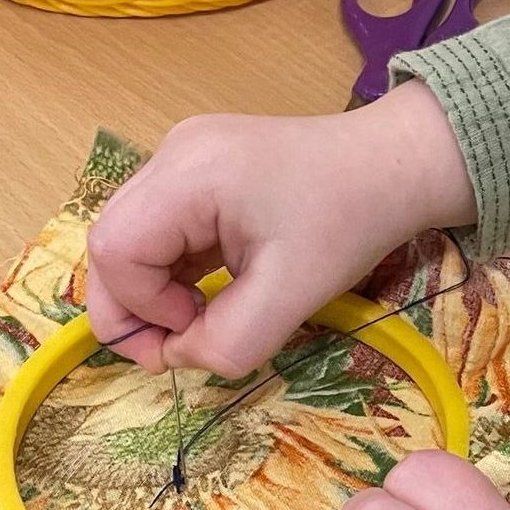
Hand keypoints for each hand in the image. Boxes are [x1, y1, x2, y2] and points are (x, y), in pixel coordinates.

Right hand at [84, 83, 474, 373]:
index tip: (193, 329)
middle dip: (135, 306)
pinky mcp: (201, 165)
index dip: (139, 309)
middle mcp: (174, 152)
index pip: (114, 250)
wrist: (398, 162)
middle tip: (183, 341)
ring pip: (133, 237)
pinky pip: (161, 225)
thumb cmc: (351, 219)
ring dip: (156, 289)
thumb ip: (226, 342)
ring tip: (204, 312)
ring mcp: (185, 153)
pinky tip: (213, 284)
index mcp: (189, 172)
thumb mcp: (292, 295)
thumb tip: (179, 358)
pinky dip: (174, 267)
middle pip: (111, 241)